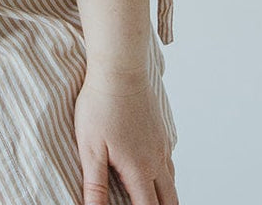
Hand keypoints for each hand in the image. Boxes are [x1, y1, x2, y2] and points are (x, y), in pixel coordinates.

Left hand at [73, 67, 177, 204]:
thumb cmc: (100, 105)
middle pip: (169, 201)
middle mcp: (157, 161)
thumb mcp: (90, 148)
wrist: (119, 69)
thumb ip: (95, 186)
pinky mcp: (161, 130)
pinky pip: (169, 161)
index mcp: (140, 170)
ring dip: (164, 195)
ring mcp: (162, 145)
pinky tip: (151, 169)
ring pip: (171, 182)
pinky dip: (164, 174)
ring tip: (149, 197)